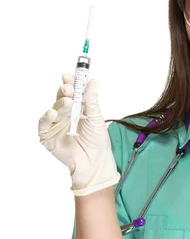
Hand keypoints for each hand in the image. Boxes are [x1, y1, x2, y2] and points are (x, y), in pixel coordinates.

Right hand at [38, 74, 120, 194]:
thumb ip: (92, 100)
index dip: (71, 83)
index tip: (71, 76)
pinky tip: (53, 114)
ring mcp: (56, 124)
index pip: (72, 91)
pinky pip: (43, 124)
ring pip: (54, 108)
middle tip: (70, 89)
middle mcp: (65, 114)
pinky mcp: (48, 136)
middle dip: (65, 91)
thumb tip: (93, 81)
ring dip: (60, 104)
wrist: (95, 162)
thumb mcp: (96, 118)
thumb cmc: (97, 141)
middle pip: (61, 97)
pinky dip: (46, 118)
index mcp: (78, 108)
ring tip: (68, 102)